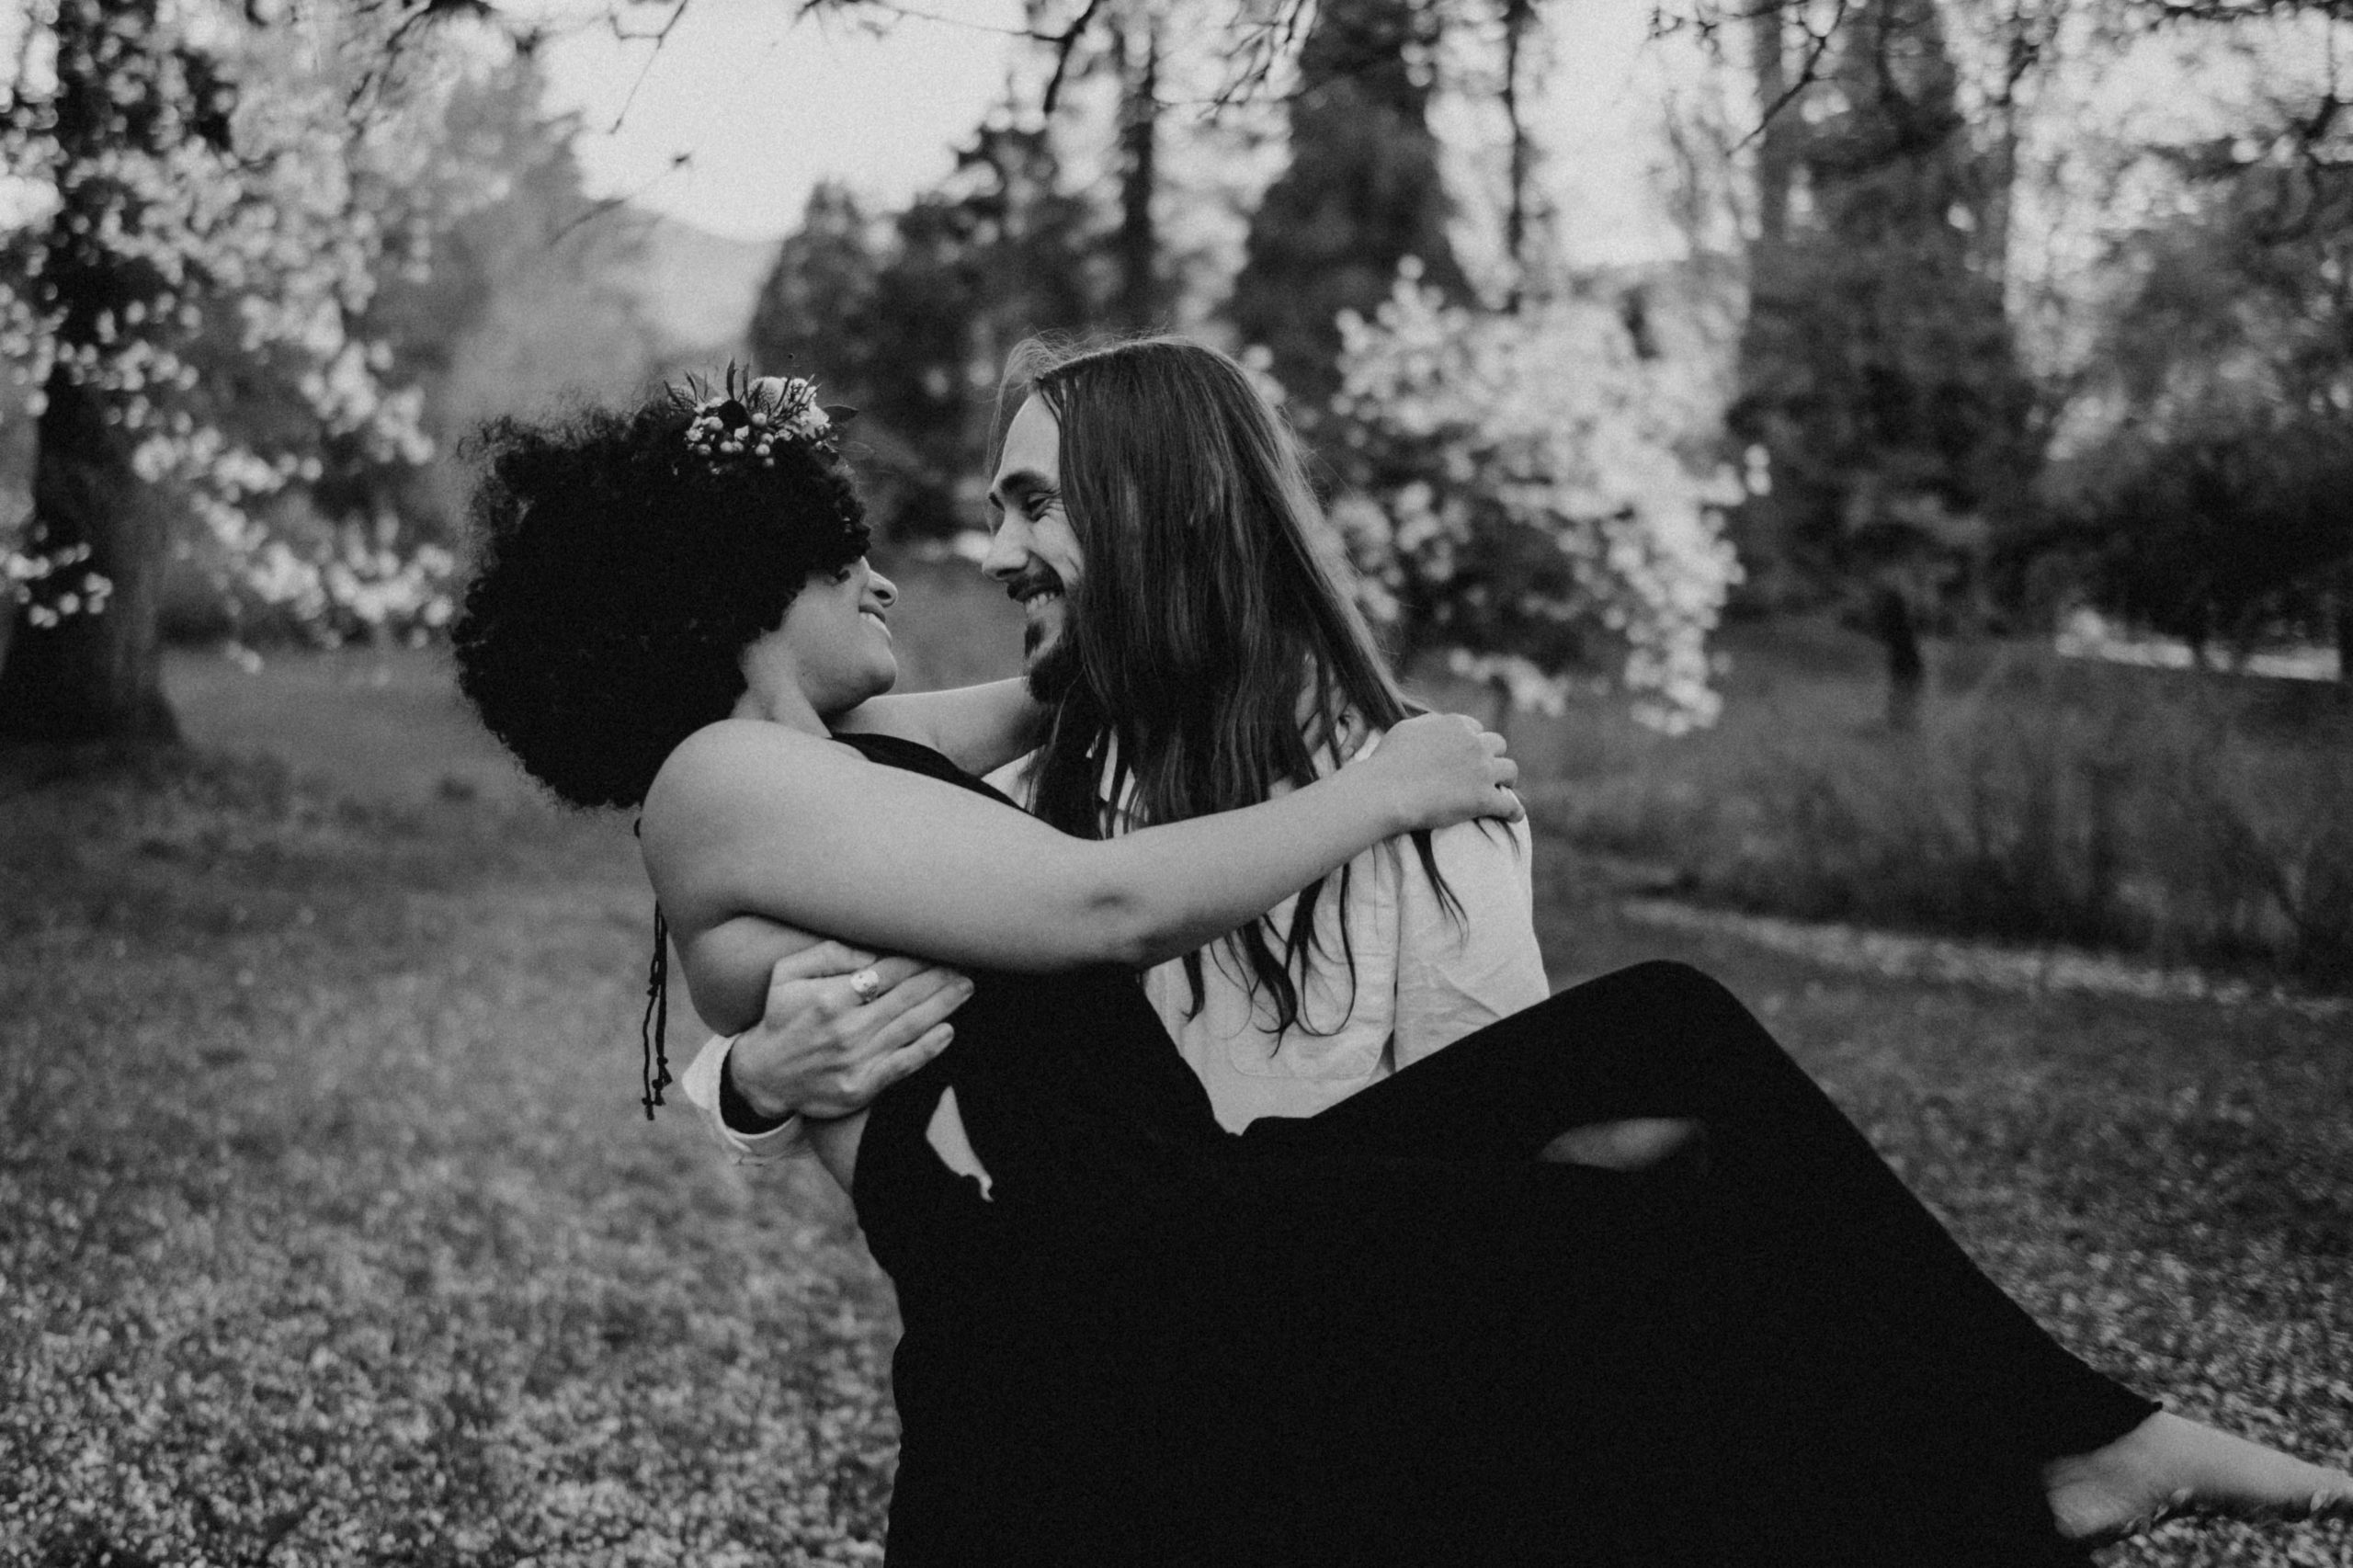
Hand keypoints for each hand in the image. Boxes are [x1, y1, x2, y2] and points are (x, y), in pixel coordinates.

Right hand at [728, 941, 972, 1120]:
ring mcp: (857, 1059)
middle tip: (965, 964)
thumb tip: (869, 950)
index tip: (937, 949)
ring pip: (911, 1026)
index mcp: (831, 997)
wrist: (763, 1076)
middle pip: (907, 997)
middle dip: (940, 978)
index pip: (887, 972)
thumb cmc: (780, 1018)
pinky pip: (905, 1064)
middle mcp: (847, 1028)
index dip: (917, 960)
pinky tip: (948, 1031)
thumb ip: (826, 954)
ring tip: (965, 988)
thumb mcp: (787, 974)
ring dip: (944, 1005)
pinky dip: (929, 1047)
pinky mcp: (863, 1085)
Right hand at [1362, 712, 1522, 831]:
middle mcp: (1473, 743)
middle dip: (1493, 757)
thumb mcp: (1407, 729)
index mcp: (1455, 725)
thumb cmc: (1388, 762)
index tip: (1467, 755)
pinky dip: (1513, 811)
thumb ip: (1429, 724)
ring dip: (1507, 780)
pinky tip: (1513, 816)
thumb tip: (1438, 725)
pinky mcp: (1484, 798)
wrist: (1386, 791)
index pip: (1475, 728)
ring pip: (1511, 770)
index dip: (1472, 742)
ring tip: (1502, 790)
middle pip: (1498, 745)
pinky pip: (1510, 805)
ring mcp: (1481, 771)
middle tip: (1486, 771)